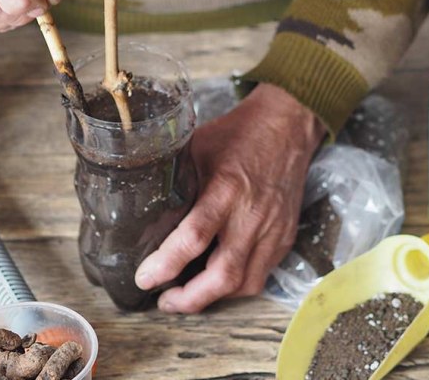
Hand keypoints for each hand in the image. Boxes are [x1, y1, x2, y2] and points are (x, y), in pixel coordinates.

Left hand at [134, 83, 325, 312]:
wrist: (287, 127)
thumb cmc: (238, 135)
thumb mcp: (196, 147)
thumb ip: (174, 177)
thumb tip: (141, 203)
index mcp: (226, 189)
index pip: (195, 236)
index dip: (167, 264)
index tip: (145, 278)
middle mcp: (252, 215)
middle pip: (224, 275)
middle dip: (191, 299)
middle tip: (164, 301)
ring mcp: (273, 231)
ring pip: (245, 283)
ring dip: (213, 298)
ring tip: (185, 297)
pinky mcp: (284, 238)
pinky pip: (260, 275)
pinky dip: (235, 287)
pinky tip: (215, 283)